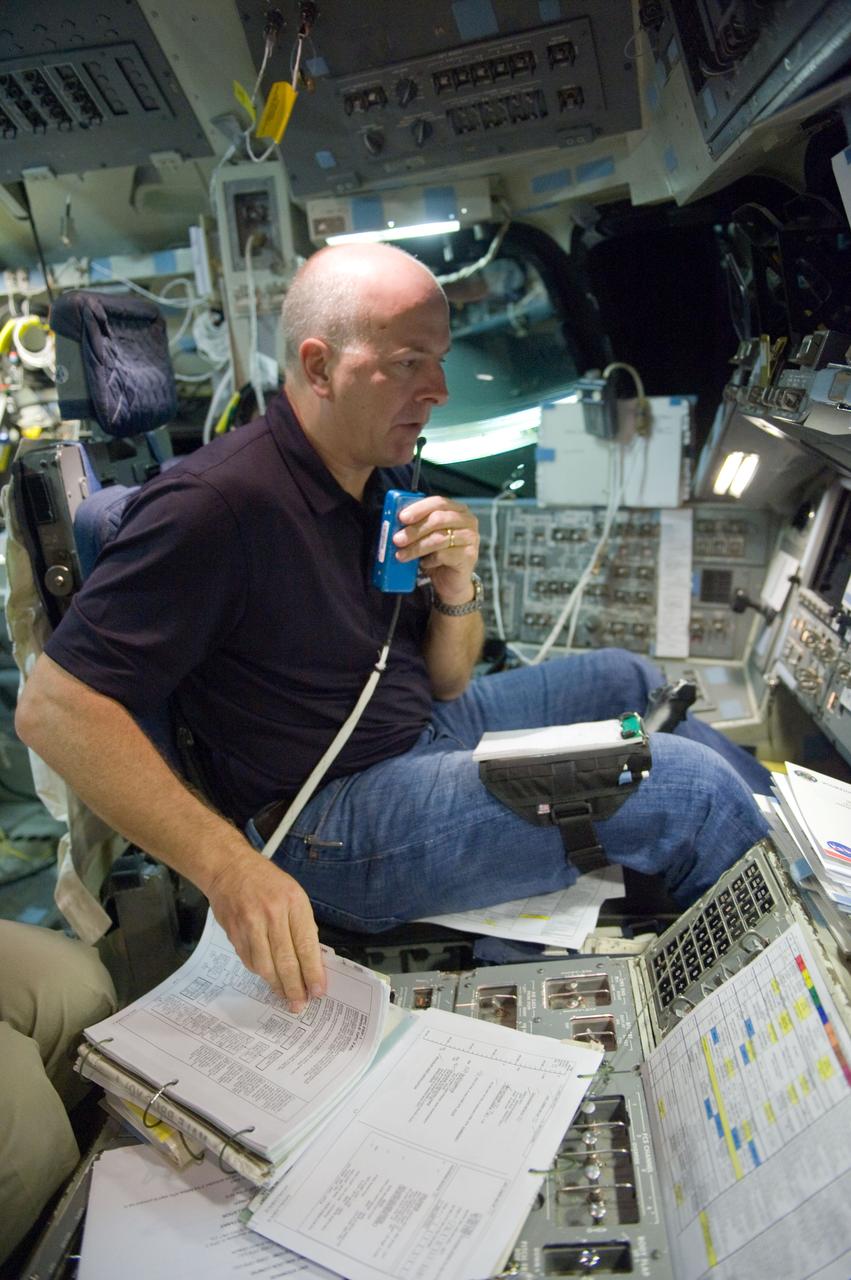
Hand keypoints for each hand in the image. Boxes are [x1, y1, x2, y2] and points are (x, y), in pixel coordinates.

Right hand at [204, 849, 324, 1011]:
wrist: (229, 868)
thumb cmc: (266, 881)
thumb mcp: (294, 895)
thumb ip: (302, 925)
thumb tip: (311, 959)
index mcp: (293, 903)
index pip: (306, 945)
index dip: (313, 972)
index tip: (319, 990)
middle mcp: (272, 914)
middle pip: (286, 960)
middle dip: (295, 987)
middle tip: (300, 1004)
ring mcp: (250, 924)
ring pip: (265, 966)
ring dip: (277, 985)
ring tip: (285, 996)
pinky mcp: (234, 932)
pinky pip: (249, 961)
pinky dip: (260, 972)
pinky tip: (268, 978)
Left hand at [394, 494, 479, 603]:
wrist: (451, 581)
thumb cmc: (437, 554)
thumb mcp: (426, 536)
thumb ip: (416, 525)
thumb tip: (395, 521)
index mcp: (457, 509)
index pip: (438, 502)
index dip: (418, 509)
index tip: (402, 518)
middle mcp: (467, 521)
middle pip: (438, 519)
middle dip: (414, 530)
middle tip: (397, 539)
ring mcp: (471, 538)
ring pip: (439, 538)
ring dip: (416, 547)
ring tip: (401, 555)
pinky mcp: (470, 555)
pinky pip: (444, 555)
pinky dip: (429, 560)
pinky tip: (423, 564)